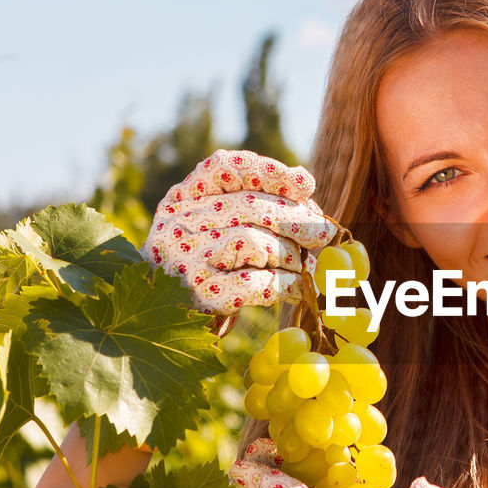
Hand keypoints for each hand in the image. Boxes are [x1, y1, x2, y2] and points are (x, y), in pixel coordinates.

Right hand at [142, 150, 337, 314]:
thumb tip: (304, 183)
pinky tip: (297, 288)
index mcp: (181, 200)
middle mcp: (178, 225)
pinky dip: (286, 284)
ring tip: (302, 265)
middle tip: (324, 234)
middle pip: (250, 206)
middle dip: (297, 218)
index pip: (224, 167)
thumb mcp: (209, 226)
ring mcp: (187, 262)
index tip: (306, 184)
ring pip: (255, 242)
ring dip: (291, 255)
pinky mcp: (203, 297)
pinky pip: (257, 283)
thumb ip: (246, 202)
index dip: (269, 171)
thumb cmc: (199, 267)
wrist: (162, 320)